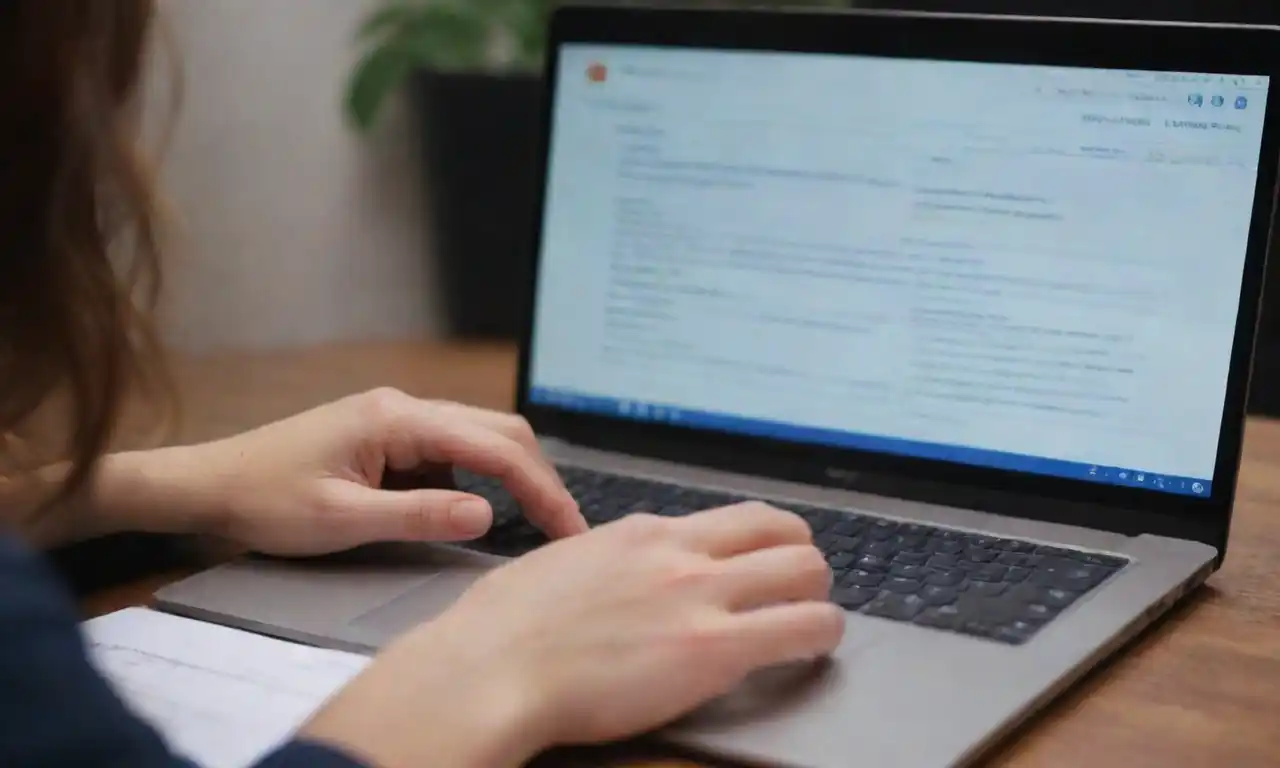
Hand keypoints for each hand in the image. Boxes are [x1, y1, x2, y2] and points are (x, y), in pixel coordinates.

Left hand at [180, 388, 584, 555]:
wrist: (209, 486)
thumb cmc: (264, 501)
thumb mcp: (341, 520)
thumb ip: (418, 516)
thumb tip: (489, 516)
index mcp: (396, 419)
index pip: (494, 446)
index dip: (541, 489)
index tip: (571, 530)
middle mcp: (405, 407)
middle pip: (499, 430)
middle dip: (540, 477)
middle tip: (566, 530)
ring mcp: (398, 419)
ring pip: (479, 438)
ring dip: (512, 477)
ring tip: (537, 525)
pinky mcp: (390, 438)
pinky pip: (451, 452)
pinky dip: (479, 480)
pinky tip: (483, 513)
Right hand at [303, 502, 844, 767]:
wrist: (487, 669)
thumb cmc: (501, 629)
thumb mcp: (559, 566)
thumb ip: (605, 562)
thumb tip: (613, 569)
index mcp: (641, 533)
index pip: (738, 518)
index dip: (770, 540)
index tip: (773, 561)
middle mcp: (679, 553)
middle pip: (786, 533)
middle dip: (804, 563)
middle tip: (801, 592)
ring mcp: (698, 595)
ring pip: (808, 572)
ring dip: (820, 596)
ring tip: (814, 622)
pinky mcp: (713, 647)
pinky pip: (804, 628)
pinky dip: (823, 636)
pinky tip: (816, 649)